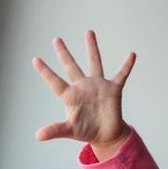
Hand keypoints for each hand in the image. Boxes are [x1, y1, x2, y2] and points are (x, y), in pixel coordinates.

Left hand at [32, 31, 134, 157]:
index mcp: (70, 95)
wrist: (107, 135)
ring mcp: (98, 86)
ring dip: (92, 48)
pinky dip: (127, 66)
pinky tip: (132, 55)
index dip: (45, 72)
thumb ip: (54, 130)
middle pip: (71, 66)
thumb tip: (38, 136)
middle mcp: (83, 87)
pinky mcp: (113, 90)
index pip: (55, 81)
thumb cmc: (87, 131)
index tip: (35, 60)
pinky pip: (121, 75)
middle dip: (64, 53)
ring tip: (89, 33)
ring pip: (94, 63)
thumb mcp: (69, 130)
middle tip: (56, 40)